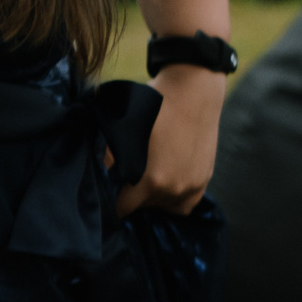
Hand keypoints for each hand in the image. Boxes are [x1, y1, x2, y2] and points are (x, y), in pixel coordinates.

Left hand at [114, 65, 224, 216]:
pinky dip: (174, 198)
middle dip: (133, 194)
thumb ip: (108, 157)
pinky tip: (167, 183)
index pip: (122, 208)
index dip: (113, 200)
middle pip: (143, 207)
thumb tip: (98, 174)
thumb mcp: (124, 130)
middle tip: (128, 175)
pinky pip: (185, 204)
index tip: (110, 188)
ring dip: (154, 197)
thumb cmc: (155, 108)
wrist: (194, 93)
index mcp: (150, 181)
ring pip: (164, 206)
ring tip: (148, 177)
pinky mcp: (203, 180)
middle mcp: (172, 189)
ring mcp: (191, 186)